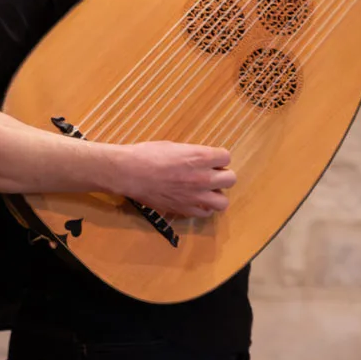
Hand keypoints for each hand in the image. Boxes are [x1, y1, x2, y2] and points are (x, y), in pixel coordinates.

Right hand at [111, 141, 235, 218]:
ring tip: (206, 191)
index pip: (227, 157)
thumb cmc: (147, 154)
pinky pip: (205, 213)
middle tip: (210, 175)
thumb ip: (192, 154)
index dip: (219, 158)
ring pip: (223, 201)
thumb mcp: (173, 146)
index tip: (211, 159)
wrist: (129, 173)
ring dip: (217, 195)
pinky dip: (203, 208)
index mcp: (200, 157)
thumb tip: (200, 160)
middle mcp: (202, 177)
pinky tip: (195, 201)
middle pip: (231, 179)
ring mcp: (195, 196)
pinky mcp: (184, 209)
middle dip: (222, 176)